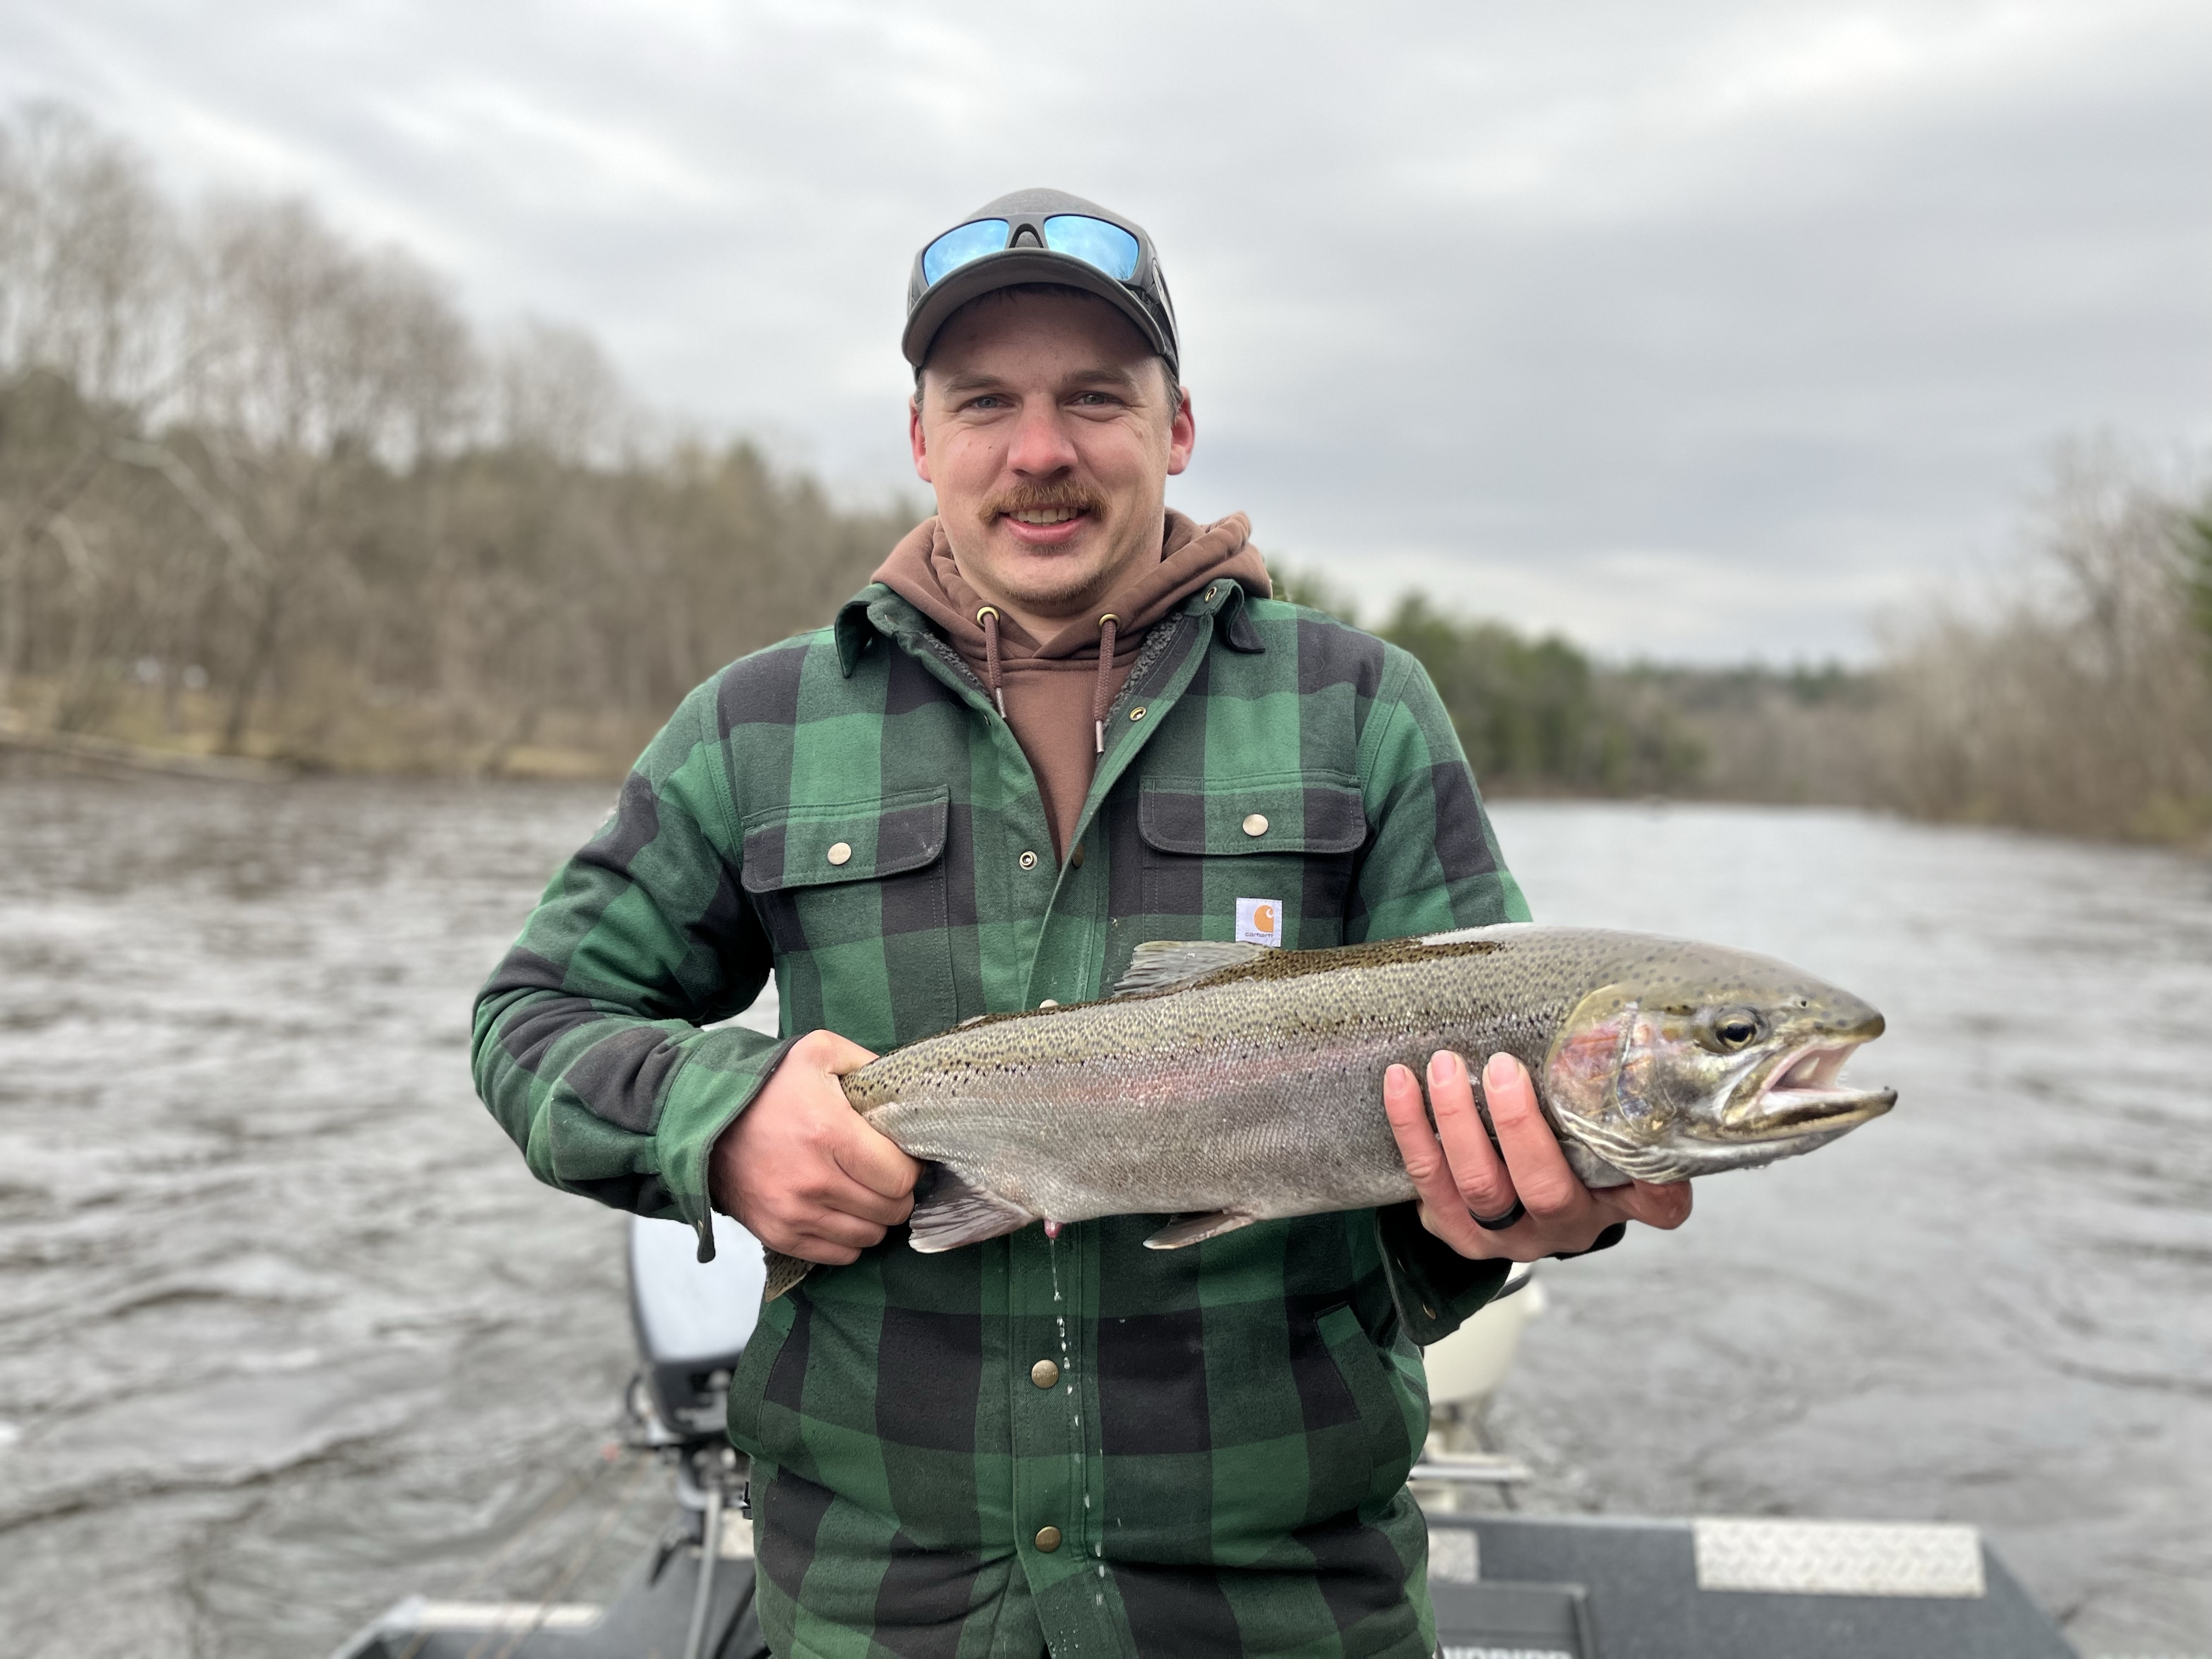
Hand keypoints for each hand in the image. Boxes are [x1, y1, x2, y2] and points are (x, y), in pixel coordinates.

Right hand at [710, 1029, 919, 1264]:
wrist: (704, 1118)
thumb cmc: (768, 1086)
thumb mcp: (820, 1052)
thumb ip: (869, 1064)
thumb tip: (906, 1091)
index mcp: (829, 1134)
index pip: (901, 1177)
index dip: (910, 1166)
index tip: (900, 1155)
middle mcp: (813, 1182)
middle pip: (890, 1210)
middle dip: (897, 1192)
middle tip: (883, 1172)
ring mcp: (794, 1214)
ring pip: (869, 1236)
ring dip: (875, 1216)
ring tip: (862, 1190)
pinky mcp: (779, 1235)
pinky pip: (840, 1255)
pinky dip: (849, 1238)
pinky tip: (840, 1210)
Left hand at [1384, 1049, 1691, 1261]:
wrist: (1514, 1190)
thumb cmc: (1563, 1143)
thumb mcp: (1595, 1121)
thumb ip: (1606, 1086)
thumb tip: (1611, 1024)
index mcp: (1614, 1202)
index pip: (1655, 1204)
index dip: (1657, 1184)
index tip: (1649, 1145)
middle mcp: (1564, 1227)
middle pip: (1543, 1190)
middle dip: (1516, 1126)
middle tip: (1500, 1066)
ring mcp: (1508, 1236)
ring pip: (1477, 1187)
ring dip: (1456, 1121)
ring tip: (1443, 1065)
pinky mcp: (1457, 1231)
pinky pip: (1426, 1182)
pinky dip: (1410, 1130)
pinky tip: (1400, 1084)